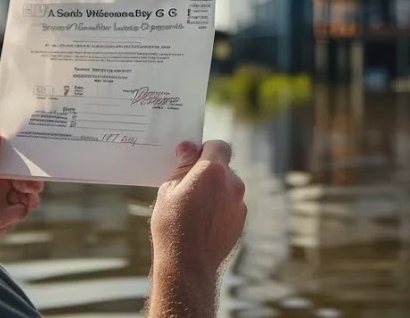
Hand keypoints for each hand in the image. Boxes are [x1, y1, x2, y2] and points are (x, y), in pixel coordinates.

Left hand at [0, 125, 43, 249]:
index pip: (8, 156)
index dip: (22, 157)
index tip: (34, 158)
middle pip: (21, 175)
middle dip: (30, 180)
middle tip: (34, 187)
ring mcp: (0, 198)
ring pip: (25, 193)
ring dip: (26, 198)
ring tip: (26, 203)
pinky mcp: (4, 216)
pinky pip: (20, 211)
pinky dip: (13, 215)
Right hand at [150, 140, 246, 279]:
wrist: (188, 264)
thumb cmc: (173, 225)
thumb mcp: (168, 190)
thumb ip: (183, 165)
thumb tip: (188, 147)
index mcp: (213, 171)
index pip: (219, 146)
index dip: (206, 149)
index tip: (192, 159)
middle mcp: (233, 184)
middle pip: (223, 167)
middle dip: (209, 172)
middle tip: (188, 186)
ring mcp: (239, 204)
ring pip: (228, 187)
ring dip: (215, 191)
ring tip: (194, 209)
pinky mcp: (241, 221)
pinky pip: (231, 205)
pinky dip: (220, 208)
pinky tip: (203, 222)